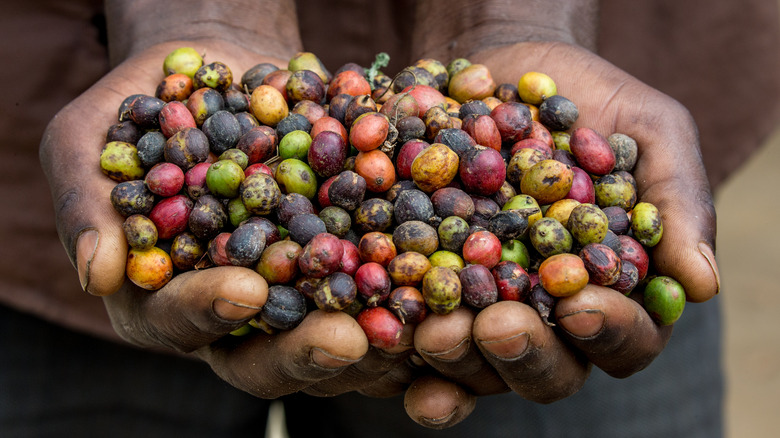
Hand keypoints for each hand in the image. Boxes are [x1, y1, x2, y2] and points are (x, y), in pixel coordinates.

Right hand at [39, 40, 417, 401]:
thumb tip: (98, 274)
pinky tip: (439, 287)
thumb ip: (91, 203)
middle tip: (347, 340)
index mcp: (160, 296)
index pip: (178, 321)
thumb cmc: (141, 100)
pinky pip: (375, 291)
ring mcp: (290, 294)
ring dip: (370, 341)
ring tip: (409, 329)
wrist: (219, 69)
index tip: (246, 290)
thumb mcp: (91, 137)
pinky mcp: (340, 266)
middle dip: (304, 351)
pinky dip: (406, 292)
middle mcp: (229, 312)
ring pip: (328, 338)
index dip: (208, 312)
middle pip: (263, 355)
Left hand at [403, 41, 719, 426]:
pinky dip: (397, 345)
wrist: (506, 68)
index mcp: (613, 293)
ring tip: (434, 328)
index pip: (625, 339)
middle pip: (547, 370)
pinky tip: (382, 338)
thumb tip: (703, 284)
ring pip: (475, 365)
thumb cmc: (590, 100)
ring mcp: (484, 308)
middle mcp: (549, 316)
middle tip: (497, 326)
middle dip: (523, 355)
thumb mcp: (650, 132)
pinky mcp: (425, 290)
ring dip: (456, 357)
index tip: (582, 304)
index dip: (608, 332)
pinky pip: (411, 332)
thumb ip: (677, 202)